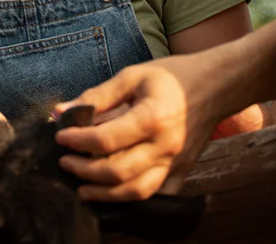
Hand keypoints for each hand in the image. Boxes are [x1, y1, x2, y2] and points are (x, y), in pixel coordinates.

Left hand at [53, 52, 226, 201]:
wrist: (215, 85)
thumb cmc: (172, 77)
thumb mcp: (132, 76)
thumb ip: (98, 96)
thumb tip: (62, 111)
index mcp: (151, 118)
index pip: (105, 140)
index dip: (77, 140)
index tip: (60, 136)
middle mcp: (164, 146)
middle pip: (116, 171)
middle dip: (83, 170)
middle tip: (65, 161)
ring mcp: (175, 164)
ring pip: (134, 192)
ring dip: (102, 193)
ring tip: (81, 185)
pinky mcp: (181, 174)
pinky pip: (153, 196)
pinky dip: (130, 200)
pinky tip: (112, 192)